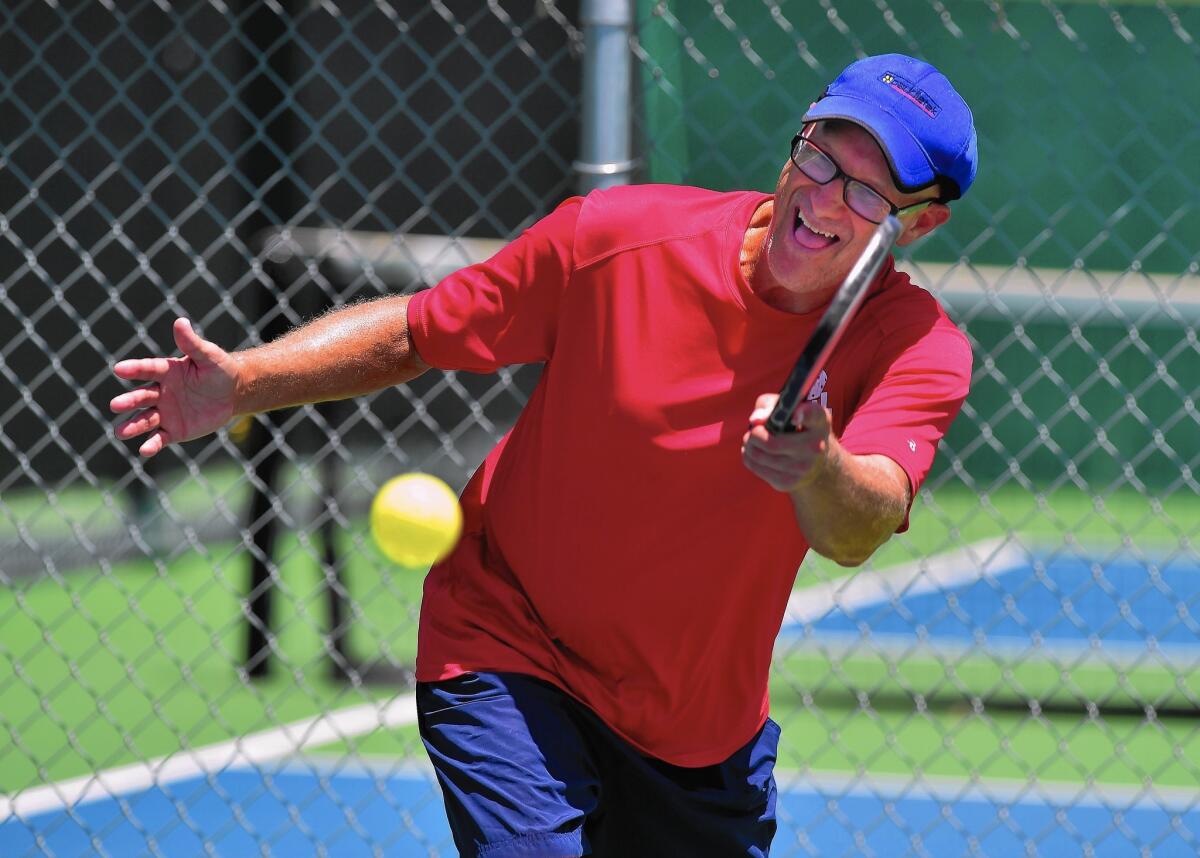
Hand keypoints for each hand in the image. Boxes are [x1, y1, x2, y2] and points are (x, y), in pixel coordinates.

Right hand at [110, 318, 239, 457]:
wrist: (233, 393)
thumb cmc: (220, 370)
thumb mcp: (209, 356)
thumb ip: (192, 343)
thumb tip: (181, 321)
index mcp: (166, 371)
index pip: (147, 369)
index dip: (134, 369)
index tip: (119, 369)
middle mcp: (161, 392)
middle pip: (141, 397)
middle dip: (129, 401)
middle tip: (116, 405)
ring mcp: (165, 412)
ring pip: (145, 420)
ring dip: (133, 426)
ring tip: (120, 433)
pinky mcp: (174, 430)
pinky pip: (160, 438)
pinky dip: (151, 444)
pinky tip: (144, 450)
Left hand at [741, 394, 833, 491]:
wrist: (814, 462)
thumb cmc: (796, 426)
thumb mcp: (789, 408)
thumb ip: (769, 405)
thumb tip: (755, 420)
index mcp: (819, 420)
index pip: (813, 415)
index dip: (802, 415)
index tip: (794, 415)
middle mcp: (815, 446)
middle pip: (772, 443)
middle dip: (754, 435)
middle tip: (753, 431)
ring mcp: (803, 467)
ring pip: (760, 456)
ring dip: (749, 445)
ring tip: (751, 440)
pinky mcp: (789, 482)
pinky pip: (757, 468)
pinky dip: (749, 457)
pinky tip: (755, 452)